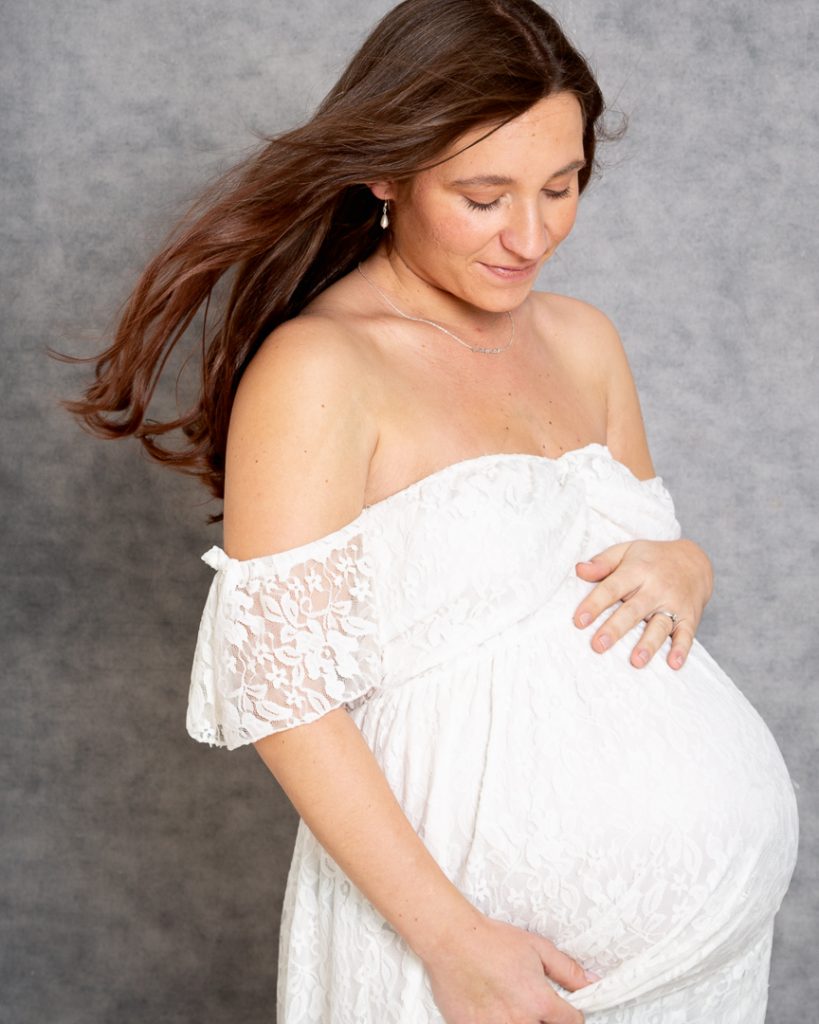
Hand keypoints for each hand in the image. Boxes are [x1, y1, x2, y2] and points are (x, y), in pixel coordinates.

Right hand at [423, 915, 595, 1023]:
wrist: (452, 941)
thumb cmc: (492, 940)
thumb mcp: (536, 948)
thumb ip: (567, 970)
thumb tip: (592, 982)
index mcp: (540, 1002)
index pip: (572, 1023)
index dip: (571, 1016)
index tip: (563, 1011)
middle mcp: (521, 1022)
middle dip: (544, 1021)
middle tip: (532, 1006)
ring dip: (523, 1022)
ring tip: (511, 1008)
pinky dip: (496, 1023)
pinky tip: (493, 1012)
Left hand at [573, 538, 712, 669]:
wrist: (694, 562)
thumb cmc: (651, 559)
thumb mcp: (626, 551)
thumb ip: (603, 562)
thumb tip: (579, 570)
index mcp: (637, 570)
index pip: (612, 588)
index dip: (595, 604)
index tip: (579, 621)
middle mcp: (656, 588)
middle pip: (633, 611)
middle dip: (616, 629)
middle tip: (599, 645)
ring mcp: (674, 604)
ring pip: (659, 626)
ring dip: (648, 644)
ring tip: (635, 661)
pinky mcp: (689, 617)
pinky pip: (687, 635)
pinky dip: (682, 649)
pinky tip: (673, 664)